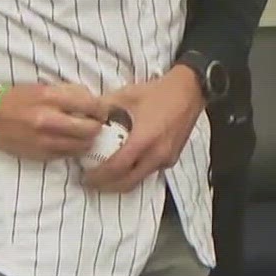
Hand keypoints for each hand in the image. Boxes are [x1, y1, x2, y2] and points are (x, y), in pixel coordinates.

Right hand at [0, 81, 105, 161]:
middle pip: (91, 129)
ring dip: (87, 140)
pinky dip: (73, 149)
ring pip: (83, 146)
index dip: (101, 109)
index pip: (91, 105)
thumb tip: (95, 103)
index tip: (101, 110)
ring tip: (82, 134)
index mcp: (50, 97)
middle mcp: (49, 120)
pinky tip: (68, 142)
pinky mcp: (41, 155)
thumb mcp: (44, 87)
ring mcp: (45, 140)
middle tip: (95, 124)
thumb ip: (70, 94)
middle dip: (97, 127)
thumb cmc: (18, 98)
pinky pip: (68, 155)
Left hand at [83, 68, 206, 192]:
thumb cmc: (158, 92)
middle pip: (128, 182)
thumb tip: (85, 117)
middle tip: (92, 181)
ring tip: (106, 175)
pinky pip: (150, 171)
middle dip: (108, 186)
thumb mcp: (127, 95)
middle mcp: (156, 154)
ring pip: (140, 179)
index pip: (117, 168)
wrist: (189, 90)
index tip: (86, 176)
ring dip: (122, 181)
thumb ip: (104, 108)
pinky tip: (127, 163)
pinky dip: (135, 173)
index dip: (99, 176)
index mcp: (144, 139)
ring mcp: (166, 158)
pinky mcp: (172, 158)